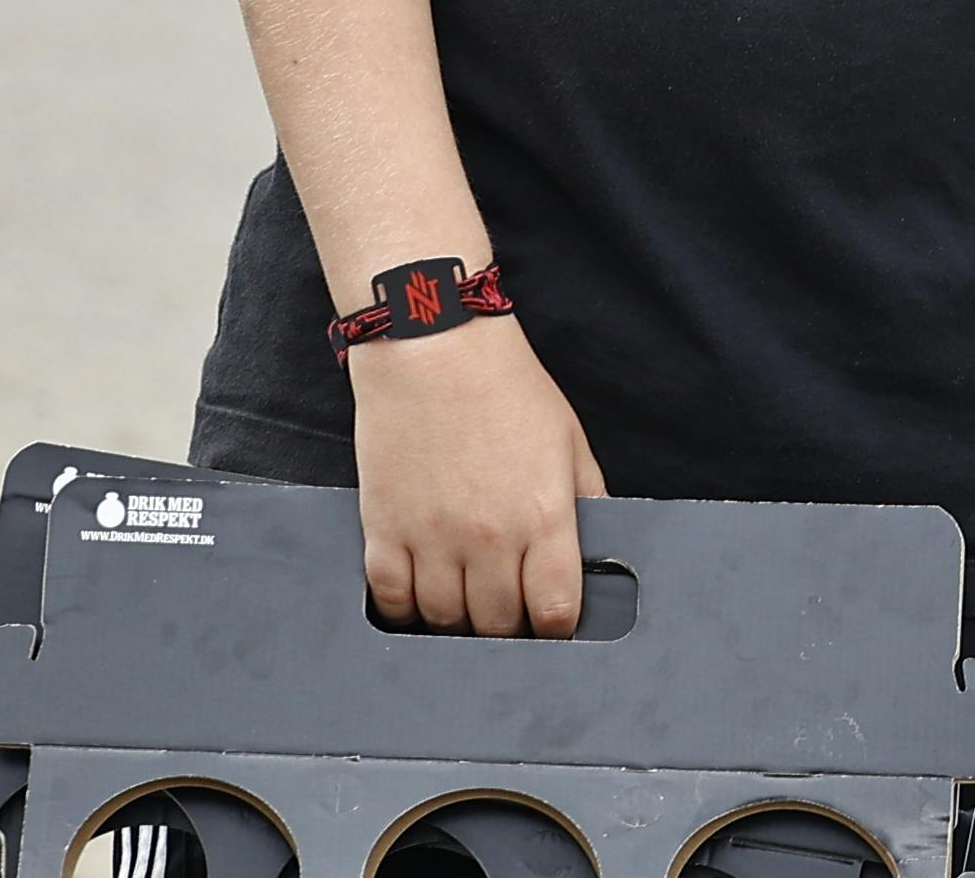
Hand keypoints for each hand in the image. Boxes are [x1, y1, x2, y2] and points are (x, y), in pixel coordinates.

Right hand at [348, 322, 609, 635]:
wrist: (432, 346)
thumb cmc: (504, 385)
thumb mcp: (568, 440)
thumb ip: (585, 500)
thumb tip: (592, 550)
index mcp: (543, 516)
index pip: (556, 611)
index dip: (557, 626)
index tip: (550, 619)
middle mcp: (489, 538)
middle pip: (499, 626)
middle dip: (509, 628)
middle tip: (506, 611)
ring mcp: (432, 538)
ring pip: (445, 622)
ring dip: (459, 622)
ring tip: (466, 602)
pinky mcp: (383, 529)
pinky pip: (392, 601)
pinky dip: (405, 610)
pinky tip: (420, 595)